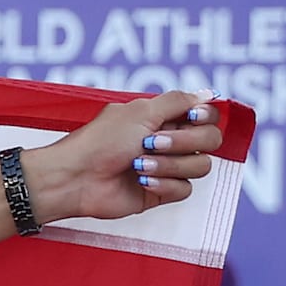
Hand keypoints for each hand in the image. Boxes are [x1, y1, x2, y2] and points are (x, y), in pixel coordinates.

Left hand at [24, 88, 221, 224]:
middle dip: (184, 142)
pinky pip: (185, 189)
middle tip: (151, 143)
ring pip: (200, 166)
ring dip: (170, 165)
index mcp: (163, 118)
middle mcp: (169, 141)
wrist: (75, 178)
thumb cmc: (100, 142)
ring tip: (138, 164)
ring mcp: (166, 167)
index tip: (189, 116)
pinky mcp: (161, 191)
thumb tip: (206, 94)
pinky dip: (164, 184)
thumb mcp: (139, 111)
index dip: (204, 116)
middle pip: (210, 140)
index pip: (207, 115)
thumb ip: (177, 101)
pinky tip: (141, 181)